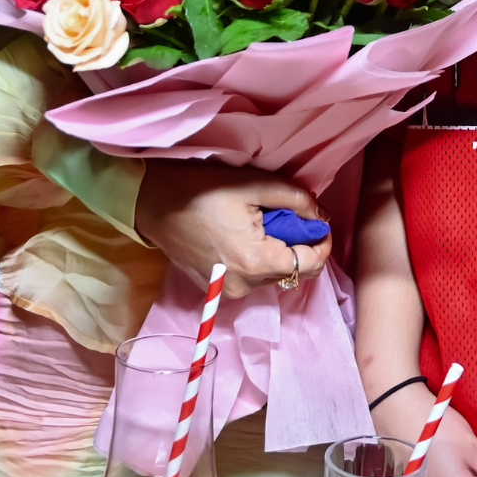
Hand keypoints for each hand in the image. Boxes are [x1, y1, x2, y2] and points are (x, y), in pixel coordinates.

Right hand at [134, 161, 331, 298]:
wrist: (154, 203)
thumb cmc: (202, 190)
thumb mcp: (255, 184)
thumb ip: (297, 200)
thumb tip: (321, 217)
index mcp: (256, 262)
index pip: (310, 265)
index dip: (322, 243)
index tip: (320, 223)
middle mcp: (244, 285)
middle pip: (292, 271)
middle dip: (297, 245)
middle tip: (285, 216)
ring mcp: (227, 291)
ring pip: (272, 276)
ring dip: (276, 252)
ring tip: (260, 223)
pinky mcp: (215, 290)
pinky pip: (251, 278)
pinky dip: (256, 259)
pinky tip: (242, 235)